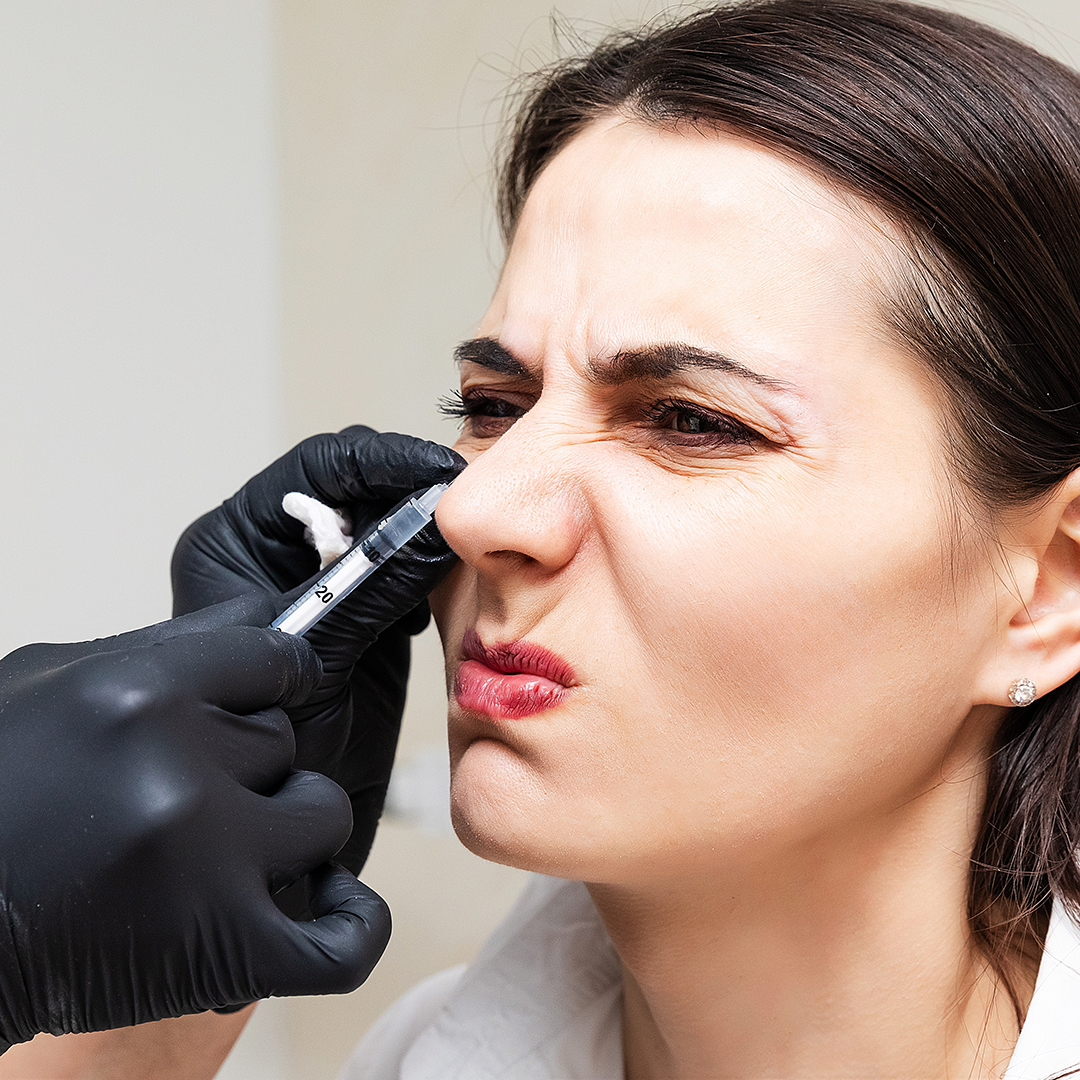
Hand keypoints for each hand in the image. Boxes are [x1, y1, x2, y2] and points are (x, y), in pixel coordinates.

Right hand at [0, 595, 390, 1052]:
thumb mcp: (46, 686)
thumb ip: (162, 649)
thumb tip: (266, 609)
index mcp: (137, 694)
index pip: (277, 658)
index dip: (277, 679)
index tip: (274, 694)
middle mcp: (178, 768)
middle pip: (287, 740)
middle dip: (248, 765)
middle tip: (184, 798)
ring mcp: (207, 862)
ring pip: (322, 813)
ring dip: (287, 831)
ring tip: (228, 851)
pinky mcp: (222, 951)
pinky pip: (343, 941)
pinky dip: (352, 925)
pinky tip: (333, 904)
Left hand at [171, 427, 464, 877]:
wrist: (281, 853)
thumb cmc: (260, 767)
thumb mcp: (313, 661)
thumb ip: (368, 590)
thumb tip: (435, 526)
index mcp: (236, 545)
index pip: (320, 469)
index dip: (386, 463)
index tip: (446, 477)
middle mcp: (279, 558)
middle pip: (361, 489)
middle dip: (418, 492)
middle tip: (477, 507)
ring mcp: (328, 590)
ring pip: (393, 529)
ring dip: (435, 532)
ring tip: (477, 543)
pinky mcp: (369, 624)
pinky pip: (412, 575)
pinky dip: (442, 574)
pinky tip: (462, 589)